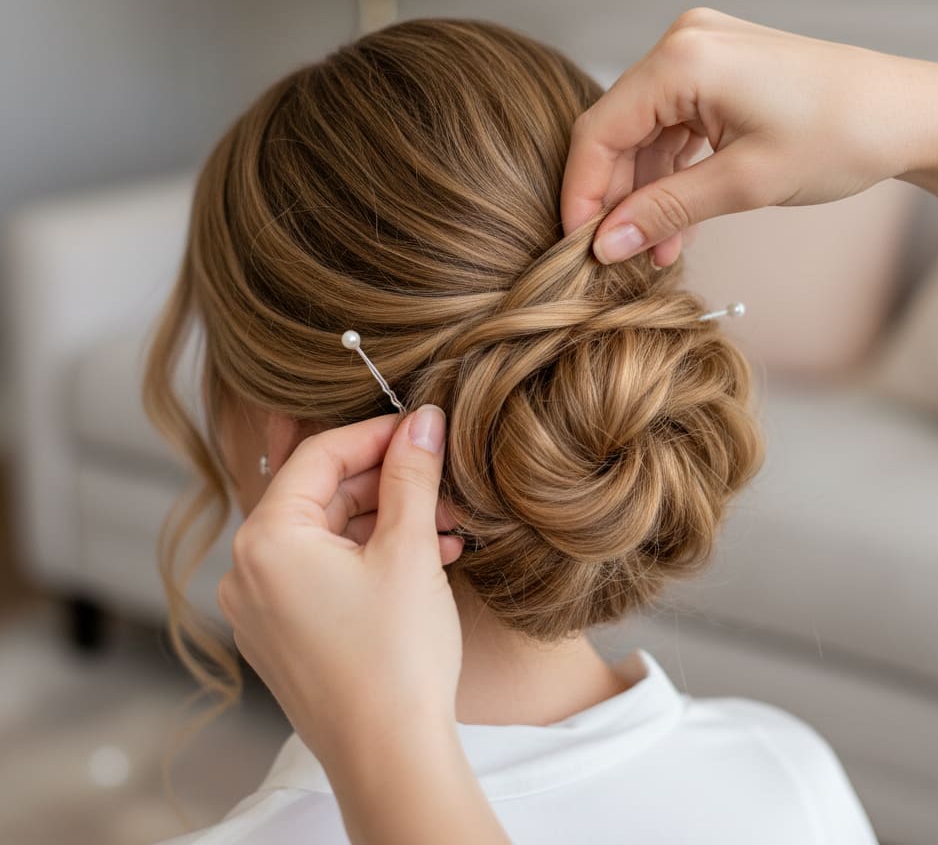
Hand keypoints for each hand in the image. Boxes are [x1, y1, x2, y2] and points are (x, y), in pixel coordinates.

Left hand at [216, 405, 462, 763]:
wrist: (390, 759)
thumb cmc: (396, 658)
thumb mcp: (409, 550)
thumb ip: (412, 473)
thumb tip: (422, 418)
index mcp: (266, 541)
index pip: (319, 455)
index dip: (376, 432)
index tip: (420, 426)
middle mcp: (249, 571)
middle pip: (323, 496)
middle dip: (389, 485)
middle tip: (442, 483)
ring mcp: (263, 608)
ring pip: (329, 537)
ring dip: (388, 523)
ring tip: (446, 529)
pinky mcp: (285, 636)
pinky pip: (325, 573)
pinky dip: (371, 560)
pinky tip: (426, 559)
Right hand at [562, 6, 937, 266]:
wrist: (910, 114)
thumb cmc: (841, 136)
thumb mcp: (744, 184)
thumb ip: (664, 211)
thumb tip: (604, 244)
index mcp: (682, 59)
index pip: (599, 132)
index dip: (582, 193)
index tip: (578, 246)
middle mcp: (683, 43)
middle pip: (618, 131)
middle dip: (616, 198)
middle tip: (620, 256)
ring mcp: (701, 53)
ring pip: (645, 134)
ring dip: (646, 192)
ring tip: (657, 250)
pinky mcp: (719, 72)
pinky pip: (674, 127)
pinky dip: (672, 173)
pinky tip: (677, 221)